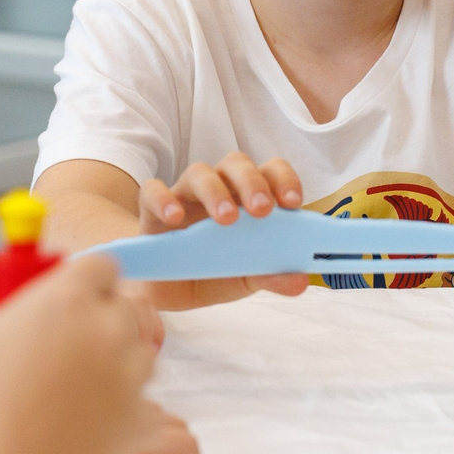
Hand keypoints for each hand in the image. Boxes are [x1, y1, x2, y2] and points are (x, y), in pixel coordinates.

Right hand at [0, 256, 157, 453]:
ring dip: (118, 362)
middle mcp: (108, 329)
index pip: (102, 265)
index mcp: (66, 299)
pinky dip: (125, 412)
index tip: (68, 300)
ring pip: (141, 353)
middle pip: (125, 306)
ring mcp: (131, 376)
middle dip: (103, 318)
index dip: (86, 280)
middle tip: (69, 346)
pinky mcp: (141, 419)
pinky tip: (92, 423)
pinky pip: (145, 405)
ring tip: (77, 388)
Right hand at [138, 153, 311, 299]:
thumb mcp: (245, 278)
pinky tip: (175, 219)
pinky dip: (164, 200)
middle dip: (251, 182)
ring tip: (225, 219)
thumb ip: (272, 276)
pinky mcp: (152, 208)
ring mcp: (184, 195)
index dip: (283, 180)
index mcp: (248, 198)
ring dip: (215, 192)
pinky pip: (153, 191)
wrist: (168, 288)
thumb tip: (301, 282)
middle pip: (236, 164)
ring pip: (199, 173)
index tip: (293, 202)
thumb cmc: (213, 271)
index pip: (270, 172)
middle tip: (262, 210)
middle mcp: (219, 188)